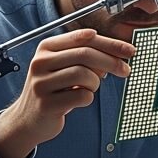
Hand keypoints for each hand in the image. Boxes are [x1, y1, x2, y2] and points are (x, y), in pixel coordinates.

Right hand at [0, 28, 133, 157]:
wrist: (27, 119)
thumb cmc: (54, 89)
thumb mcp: (65, 67)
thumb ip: (87, 57)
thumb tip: (118, 54)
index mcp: (46, 47)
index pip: (84, 38)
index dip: (110, 43)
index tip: (130, 50)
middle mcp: (40, 62)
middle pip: (85, 54)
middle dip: (111, 61)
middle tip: (126, 70)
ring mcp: (41, 83)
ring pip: (84, 75)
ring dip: (95, 83)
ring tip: (89, 88)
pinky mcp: (47, 104)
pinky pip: (82, 96)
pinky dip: (88, 98)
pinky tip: (79, 99)